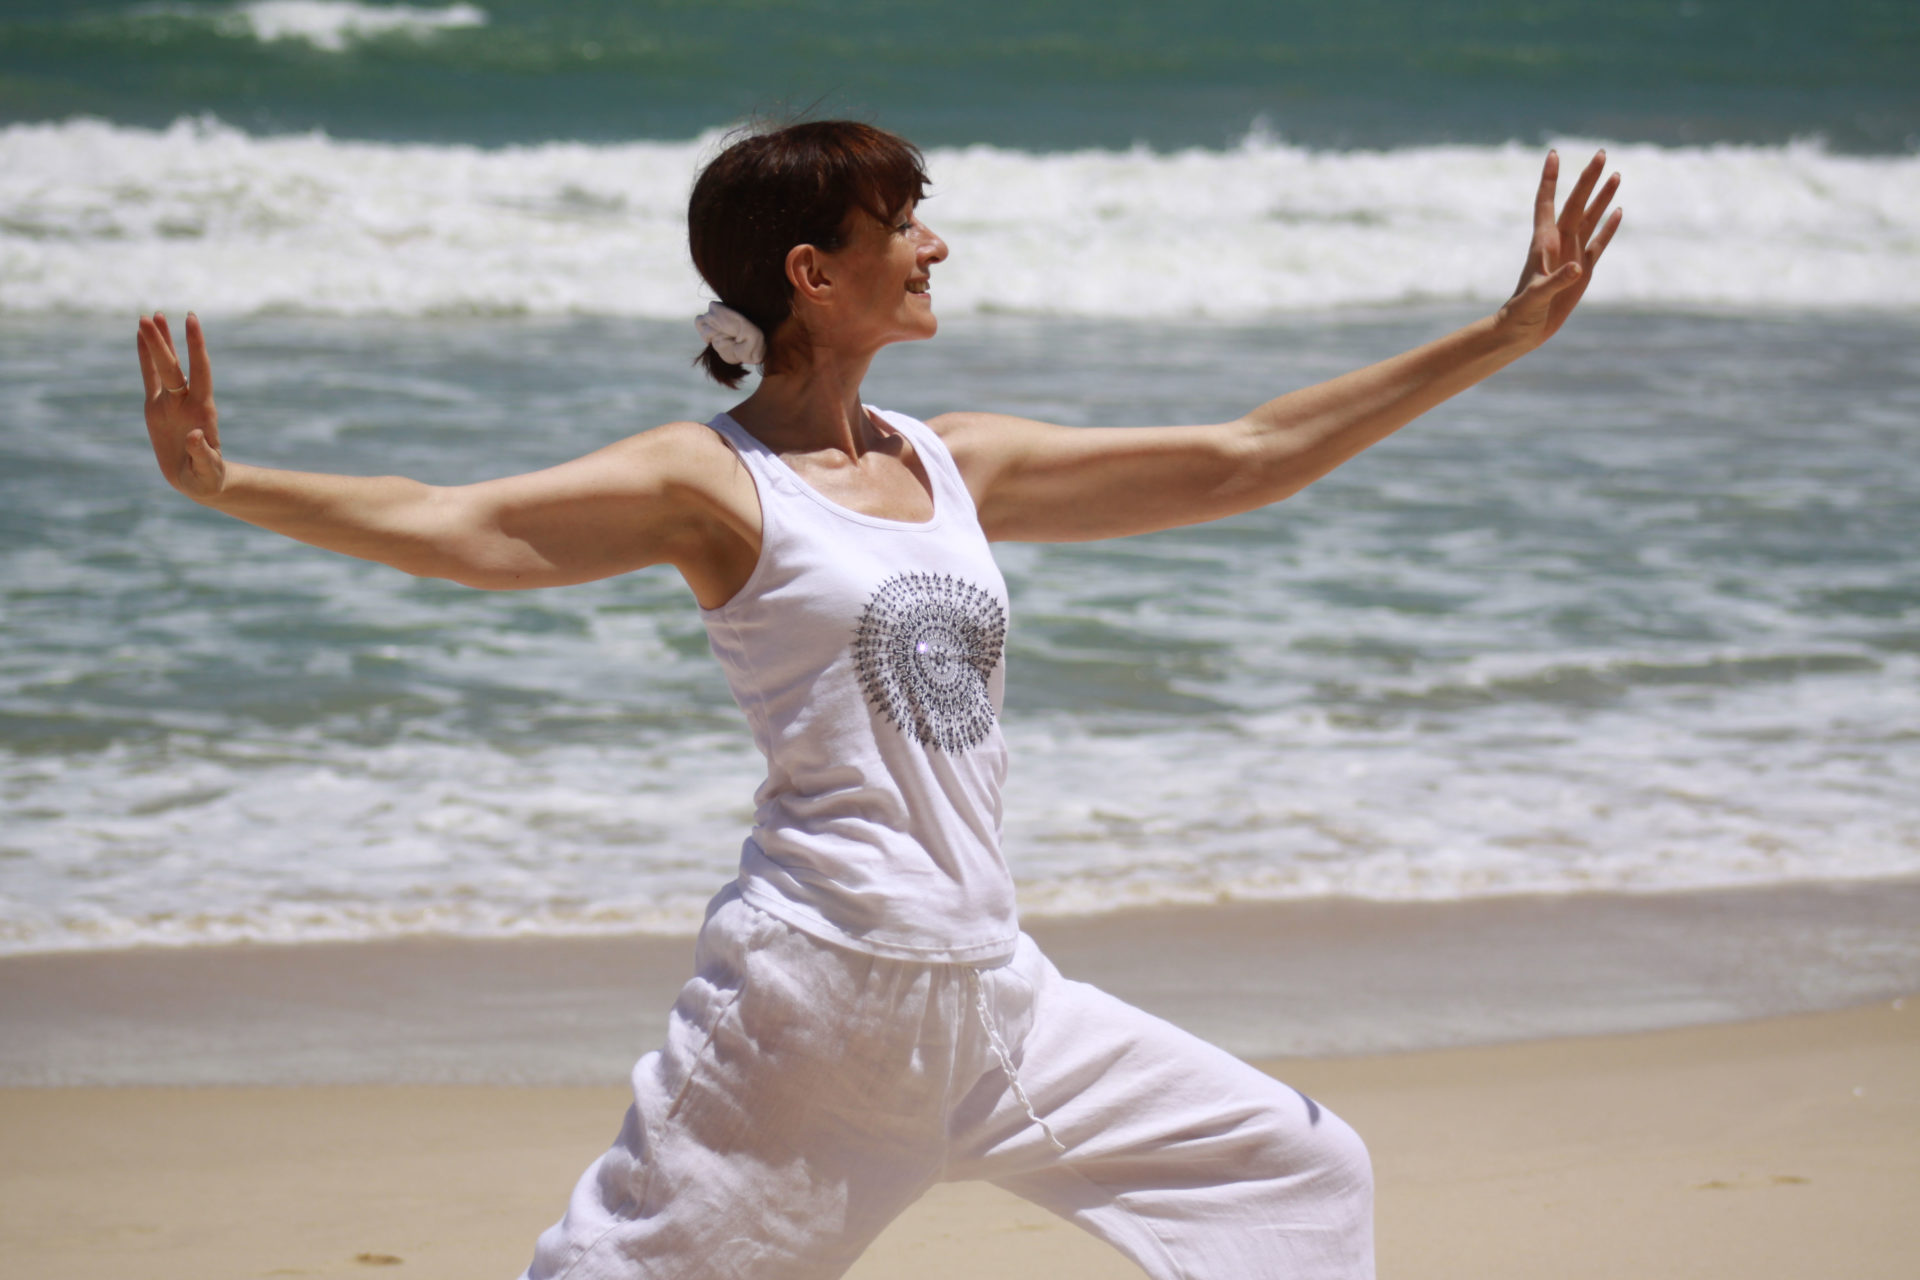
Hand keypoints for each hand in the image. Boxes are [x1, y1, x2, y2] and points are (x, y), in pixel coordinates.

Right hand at [137, 311, 225, 501]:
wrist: (199, 480)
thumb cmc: (208, 477)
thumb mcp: (208, 470)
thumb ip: (203, 454)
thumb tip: (195, 436)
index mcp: (202, 410)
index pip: (200, 371)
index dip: (195, 346)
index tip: (191, 320)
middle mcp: (186, 400)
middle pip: (173, 366)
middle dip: (163, 342)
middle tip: (152, 315)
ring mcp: (171, 402)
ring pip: (162, 366)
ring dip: (157, 342)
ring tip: (149, 315)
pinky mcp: (156, 407)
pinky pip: (149, 378)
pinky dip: (144, 358)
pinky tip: (139, 337)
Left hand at [1497, 149, 1622, 347]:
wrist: (1523, 331)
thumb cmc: (1522, 314)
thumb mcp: (1537, 297)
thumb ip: (1555, 281)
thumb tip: (1576, 268)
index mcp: (1543, 243)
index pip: (1546, 203)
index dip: (1549, 179)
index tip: (1554, 154)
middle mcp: (1558, 243)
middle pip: (1576, 203)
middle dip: (1588, 179)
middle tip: (1602, 153)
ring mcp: (1572, 254)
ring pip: (1590, 218)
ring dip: (1602, 197)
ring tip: (1616, 174)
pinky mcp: (1583, 270)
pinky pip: (1598, 243)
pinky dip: (1608, 228)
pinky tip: (1618, 211)